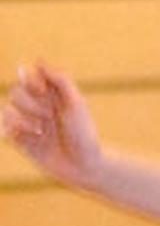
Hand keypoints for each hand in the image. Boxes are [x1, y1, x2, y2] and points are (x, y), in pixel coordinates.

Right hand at [2, 64, 103, 189]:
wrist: (83, 165)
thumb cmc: (84, 133)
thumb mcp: (76, 103)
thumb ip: (59, 80)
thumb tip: (37, 60)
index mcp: (53, 95)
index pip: (29, 77)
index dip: (32, 82)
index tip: (45, 92)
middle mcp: (39, 107)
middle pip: (16, 92)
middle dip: (30, 104)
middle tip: (49, 117)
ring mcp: (29, 123)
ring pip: (7, 110)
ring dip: (22, 119)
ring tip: (40, 131)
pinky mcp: (22, 141)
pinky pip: (5, 128)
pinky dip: (13, 130)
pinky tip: (29, 136)